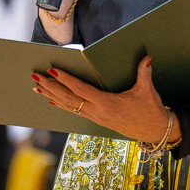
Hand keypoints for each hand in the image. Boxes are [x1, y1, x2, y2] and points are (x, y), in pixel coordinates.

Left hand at [31, 56, 180, 144]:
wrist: (154, 132)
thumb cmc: (150, 110)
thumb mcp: (147, 91)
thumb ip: (144, 73)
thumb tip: (147, 57)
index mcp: (107, 104)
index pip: (81, 90)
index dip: (65, 80)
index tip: (52, 71)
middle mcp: (97, 112)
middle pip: (68, 99)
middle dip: (50, 87)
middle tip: (35, 77)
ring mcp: (95, 118)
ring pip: (68, 106)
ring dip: (51, 96)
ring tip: (36, 88)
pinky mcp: (97, 120)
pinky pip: (75, 112)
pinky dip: (61, 105)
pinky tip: (51, 101)